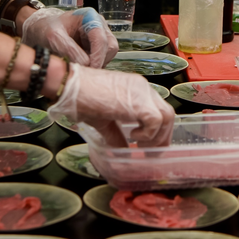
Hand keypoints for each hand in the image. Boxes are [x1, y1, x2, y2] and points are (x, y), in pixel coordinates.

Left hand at [21, 7, 118, 67]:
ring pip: (108, 55)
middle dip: (98, 61)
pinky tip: (80, 66)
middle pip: (110, 48)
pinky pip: (101, 59)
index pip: (101, 39)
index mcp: (90, 17)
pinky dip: (93, 66)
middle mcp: (99, 25)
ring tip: (79, 67)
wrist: (41, 30)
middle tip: (84, 70)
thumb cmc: (46, 29)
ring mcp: (100, 36)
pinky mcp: (97, 47)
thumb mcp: (53, 37)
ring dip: (96, 64)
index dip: (98, 56)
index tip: (91, 69)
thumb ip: (69, 49)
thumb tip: (86, 64)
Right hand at [47, 63, 173, 146]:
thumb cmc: (80, 99)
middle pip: (168, 114)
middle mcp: (143, 88)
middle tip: (151, 153)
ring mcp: (142, 92)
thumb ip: (116, 135)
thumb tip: (123, 150)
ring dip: (157, 137)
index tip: (150, 147)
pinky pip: (155, 120)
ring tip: (140, 146)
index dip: (158, 131)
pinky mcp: (137, 101)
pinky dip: (148, 134)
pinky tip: (133, 137)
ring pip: (167, 116)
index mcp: (137, 90)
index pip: (159, 110)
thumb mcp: (103, 121)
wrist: (70, 85)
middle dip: (162, 137)